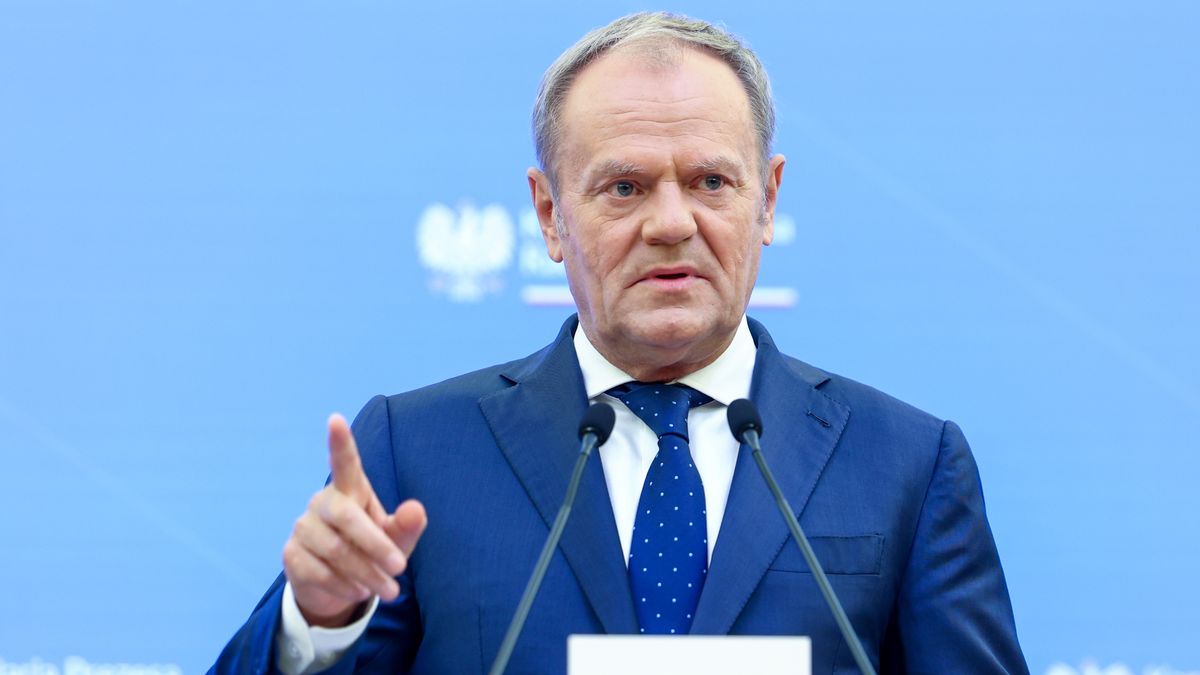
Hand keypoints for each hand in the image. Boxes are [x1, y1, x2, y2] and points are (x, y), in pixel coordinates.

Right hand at [282, 413, 427, 626]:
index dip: (340, 442)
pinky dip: (345, 586)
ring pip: (335, 551)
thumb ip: (407, 526)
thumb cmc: (373, 550)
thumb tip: (416, 509)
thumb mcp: (396, 540)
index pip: (344, 462)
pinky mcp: (291, 554)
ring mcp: (303, 527)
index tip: (335, 418)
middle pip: (347, 518)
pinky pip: (319, 572)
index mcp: (351, 489)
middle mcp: (323, 502)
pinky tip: (359, 592)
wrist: (339, 585)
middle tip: (400, 570)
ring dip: (366, 575)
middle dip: (376, 546)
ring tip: (388, 590)